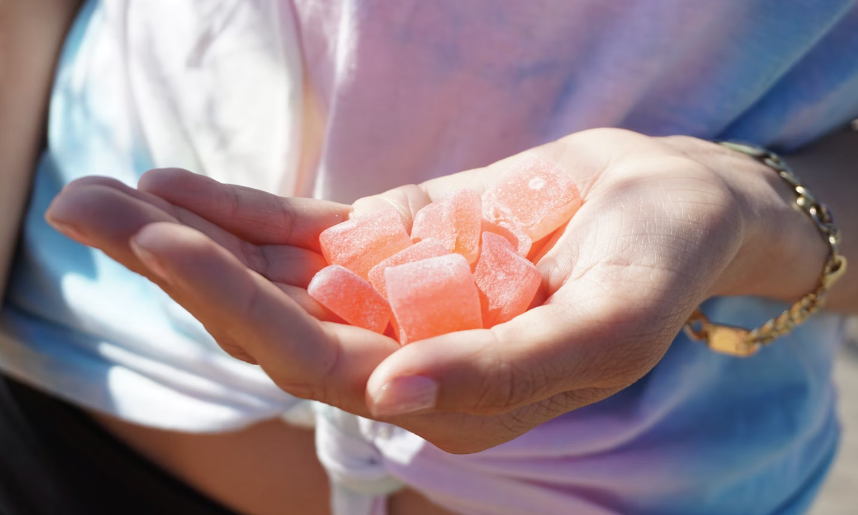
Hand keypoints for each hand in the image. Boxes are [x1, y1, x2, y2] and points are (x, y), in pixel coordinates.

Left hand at [45, 129, 825, 452]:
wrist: (674, 206)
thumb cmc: (661, 265)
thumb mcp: (608, 322)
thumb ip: (509, 370)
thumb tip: (393, 400)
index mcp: (453, 394)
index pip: (324, 366)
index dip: (241, 309)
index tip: (164, 244)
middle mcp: (406, 352)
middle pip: (272, 323)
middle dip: (180, 270)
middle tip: (83, 210)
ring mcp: (391, 296)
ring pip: (272, 277)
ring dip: (188, 237)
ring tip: (97, 198)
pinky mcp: (392, 245)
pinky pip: (304, 233)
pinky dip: (240, 212)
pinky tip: (173, 186)